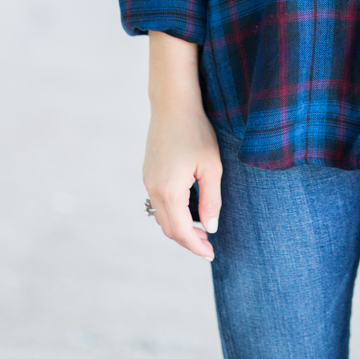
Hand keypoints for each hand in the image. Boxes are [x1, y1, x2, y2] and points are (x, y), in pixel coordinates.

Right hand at [143, 103, 221, 260]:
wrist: (172, 104)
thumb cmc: (196, 131)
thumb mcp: (211, 166)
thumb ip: (211, 200)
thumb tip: (211, 227)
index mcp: (169, 190)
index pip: (181, 231)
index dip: (196, 246)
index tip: (211, 254)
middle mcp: (153, 189)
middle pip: (168, 228)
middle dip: (189, 240)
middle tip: (209, 244)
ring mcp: (148, 180)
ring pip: (161, 216)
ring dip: (179, 227)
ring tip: (201, 228)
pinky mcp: (148, 172)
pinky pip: (158, 202)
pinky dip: (172, 213)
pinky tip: (188, 208)